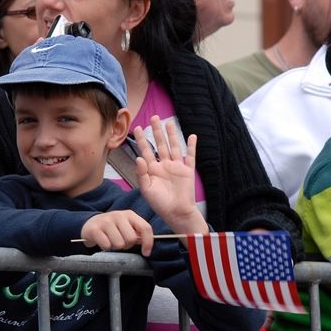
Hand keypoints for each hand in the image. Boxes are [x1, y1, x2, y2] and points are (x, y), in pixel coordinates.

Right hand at [81, 210, 154, 256]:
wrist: (91, 224)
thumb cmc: (113, 228)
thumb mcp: (127, 226)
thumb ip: (138, 234)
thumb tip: (148, 246)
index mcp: (129, 214)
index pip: (145, 228)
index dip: (148, 242)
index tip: (146, 253)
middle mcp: (118, 215)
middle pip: (131, 239)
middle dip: (127, 245)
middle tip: (121, 242)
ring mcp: (105, 221)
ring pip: (119, 244)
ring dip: (116, 247)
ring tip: (111, 241)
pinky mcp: (94, 229)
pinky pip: (107, 246)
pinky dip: (106, 248)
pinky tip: (103, 242)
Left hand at [134, 116, 206, 233]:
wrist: (176, 213)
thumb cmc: (160, 204)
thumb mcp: (146, 190)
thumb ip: (142, 174)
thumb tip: (139, 158)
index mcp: (153, 170)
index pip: (146, 151)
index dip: (143, 140)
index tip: (138, 128)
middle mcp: (164, 165)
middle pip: (160, 144)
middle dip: (157, 131)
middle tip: (154, 117)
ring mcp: (177, 167)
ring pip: (174, 146)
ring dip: (172, 135)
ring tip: (169, 122)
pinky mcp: (188, 171)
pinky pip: (190, 156)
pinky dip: (192, 146)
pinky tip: (192, 136)